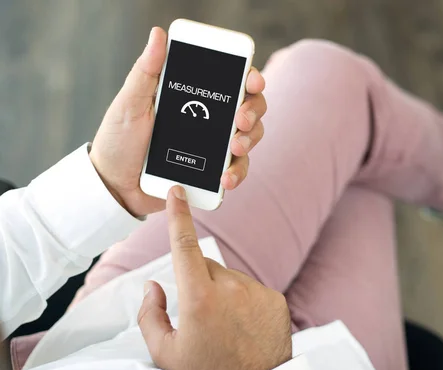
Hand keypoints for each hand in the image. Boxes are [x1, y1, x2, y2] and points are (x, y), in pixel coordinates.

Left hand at [89, 27, 266, 216]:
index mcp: (193, 97)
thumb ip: (146, 72)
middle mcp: (210, 120)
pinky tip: (225, 178)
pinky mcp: (212, 174)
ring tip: (234, 148)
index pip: (231, 81)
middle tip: (240, 119)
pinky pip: (236, 171)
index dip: (249, 78)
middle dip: (252, 111)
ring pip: (249, 138)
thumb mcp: (130, 103)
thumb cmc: (119, 141)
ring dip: (249, 141)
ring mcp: (214, 147)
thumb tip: (158, 35)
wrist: (114, 185)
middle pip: (249, 108)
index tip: (251, 81)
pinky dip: (237, 173)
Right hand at [137, 186, 291, 369]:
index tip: (178, 192)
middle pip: (205, 266)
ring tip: (224, 326)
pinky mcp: (275, 300)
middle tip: (200, 315)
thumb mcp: (164, 353)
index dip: (178, 216)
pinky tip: (243, 326)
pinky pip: (251, 289)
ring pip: (229, 278)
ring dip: (222, 291)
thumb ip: (151, 314)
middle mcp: (231, 289)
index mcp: (199, 298)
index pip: (183, 246)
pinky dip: (243, 300)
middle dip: (197, 280)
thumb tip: (154, 286)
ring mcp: (256, 293)